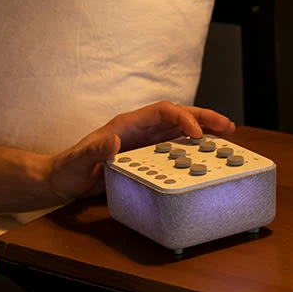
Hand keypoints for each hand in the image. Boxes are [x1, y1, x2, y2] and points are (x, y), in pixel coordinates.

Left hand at [48, 101, 236, 199]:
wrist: (64, 180)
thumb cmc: (69, 169)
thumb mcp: (77, 161)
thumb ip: (93, 151)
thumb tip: (114, 141)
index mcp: (127, 124)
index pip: (161, 111)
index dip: (182, 118)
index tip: (198, 135)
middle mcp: (140, 128)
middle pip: (177, 114)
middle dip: (204, 117)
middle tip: (228, 126)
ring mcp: (145, 141)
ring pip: (180, 128)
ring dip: (204, 129)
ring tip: (228, 134)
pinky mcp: (148, 155)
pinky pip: (176, 146)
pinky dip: (194, 147)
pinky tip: (209, 154)